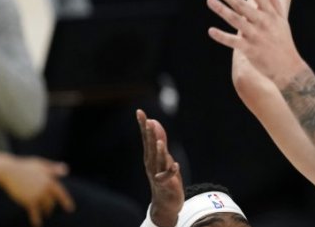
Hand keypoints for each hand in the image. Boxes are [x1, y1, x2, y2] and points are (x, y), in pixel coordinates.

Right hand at [0, 155, 74, 226]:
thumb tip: (66, 171)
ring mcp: (37, 195)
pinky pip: (34, 212)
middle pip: (52, 201)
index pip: (61, 193)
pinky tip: (37, 224)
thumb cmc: (26, 167)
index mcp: (50, 180)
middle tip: (49, 210)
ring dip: (46, 211)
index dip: (66, 201)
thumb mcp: (42, 165)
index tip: (71, 209)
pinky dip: (36, 219)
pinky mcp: (28, 200)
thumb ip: (54, 169)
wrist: (9, 171)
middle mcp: (45, 188)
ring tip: (45, 214)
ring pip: (45, 207)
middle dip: (51, 206)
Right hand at [137, 109, 182, 226]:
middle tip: (148, 121)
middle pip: (151, 147)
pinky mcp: (166, 184)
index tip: (139, 111)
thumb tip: (154, 121)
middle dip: (150, 134)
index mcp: (150, 156)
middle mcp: (151, 164)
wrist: (165, 202)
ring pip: (159, 161)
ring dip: (160, 152)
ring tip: (161, 142)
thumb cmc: (163, 176)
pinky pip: (168, 177)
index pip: (146, 138)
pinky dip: (171, 171)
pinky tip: (175, 164)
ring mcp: (157, 174)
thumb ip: (159, 139)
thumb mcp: (162, 156)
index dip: (143, 125)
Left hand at [208, 0, 297, 86]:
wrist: (288, 67)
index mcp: (271, 15)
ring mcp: (255, 36)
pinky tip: (211, 30)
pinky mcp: (249, 49)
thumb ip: (275, 4)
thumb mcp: (283, 21)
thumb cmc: (284, 42)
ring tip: (209, 0)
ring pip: (235, 20)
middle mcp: (263, 23)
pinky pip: (232, 41)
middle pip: (242, 5)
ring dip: (221, 9)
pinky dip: (221, 36)